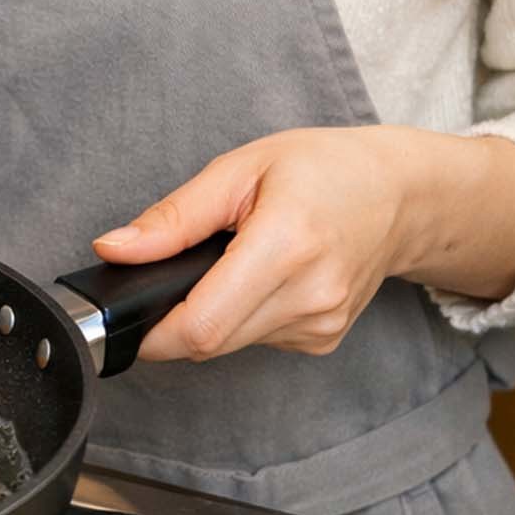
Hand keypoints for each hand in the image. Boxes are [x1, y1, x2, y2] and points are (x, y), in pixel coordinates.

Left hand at [91, 126, 514, 361]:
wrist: (401, 194)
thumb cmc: (322, 169)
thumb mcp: (239, 170)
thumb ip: (172, 218)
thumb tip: (113, 249)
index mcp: (286, 246)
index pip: (201, 326)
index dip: (153, 332)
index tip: (129, 312)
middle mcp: (310, 294)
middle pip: (209, 343)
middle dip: (173, 320)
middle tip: (174, 274)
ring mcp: (322, 323)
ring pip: (229, 345)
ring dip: (209, 316)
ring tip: (228, 265)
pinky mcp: (324, 338)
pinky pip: (256, 341)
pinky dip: (240, 318)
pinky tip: (259, 280)